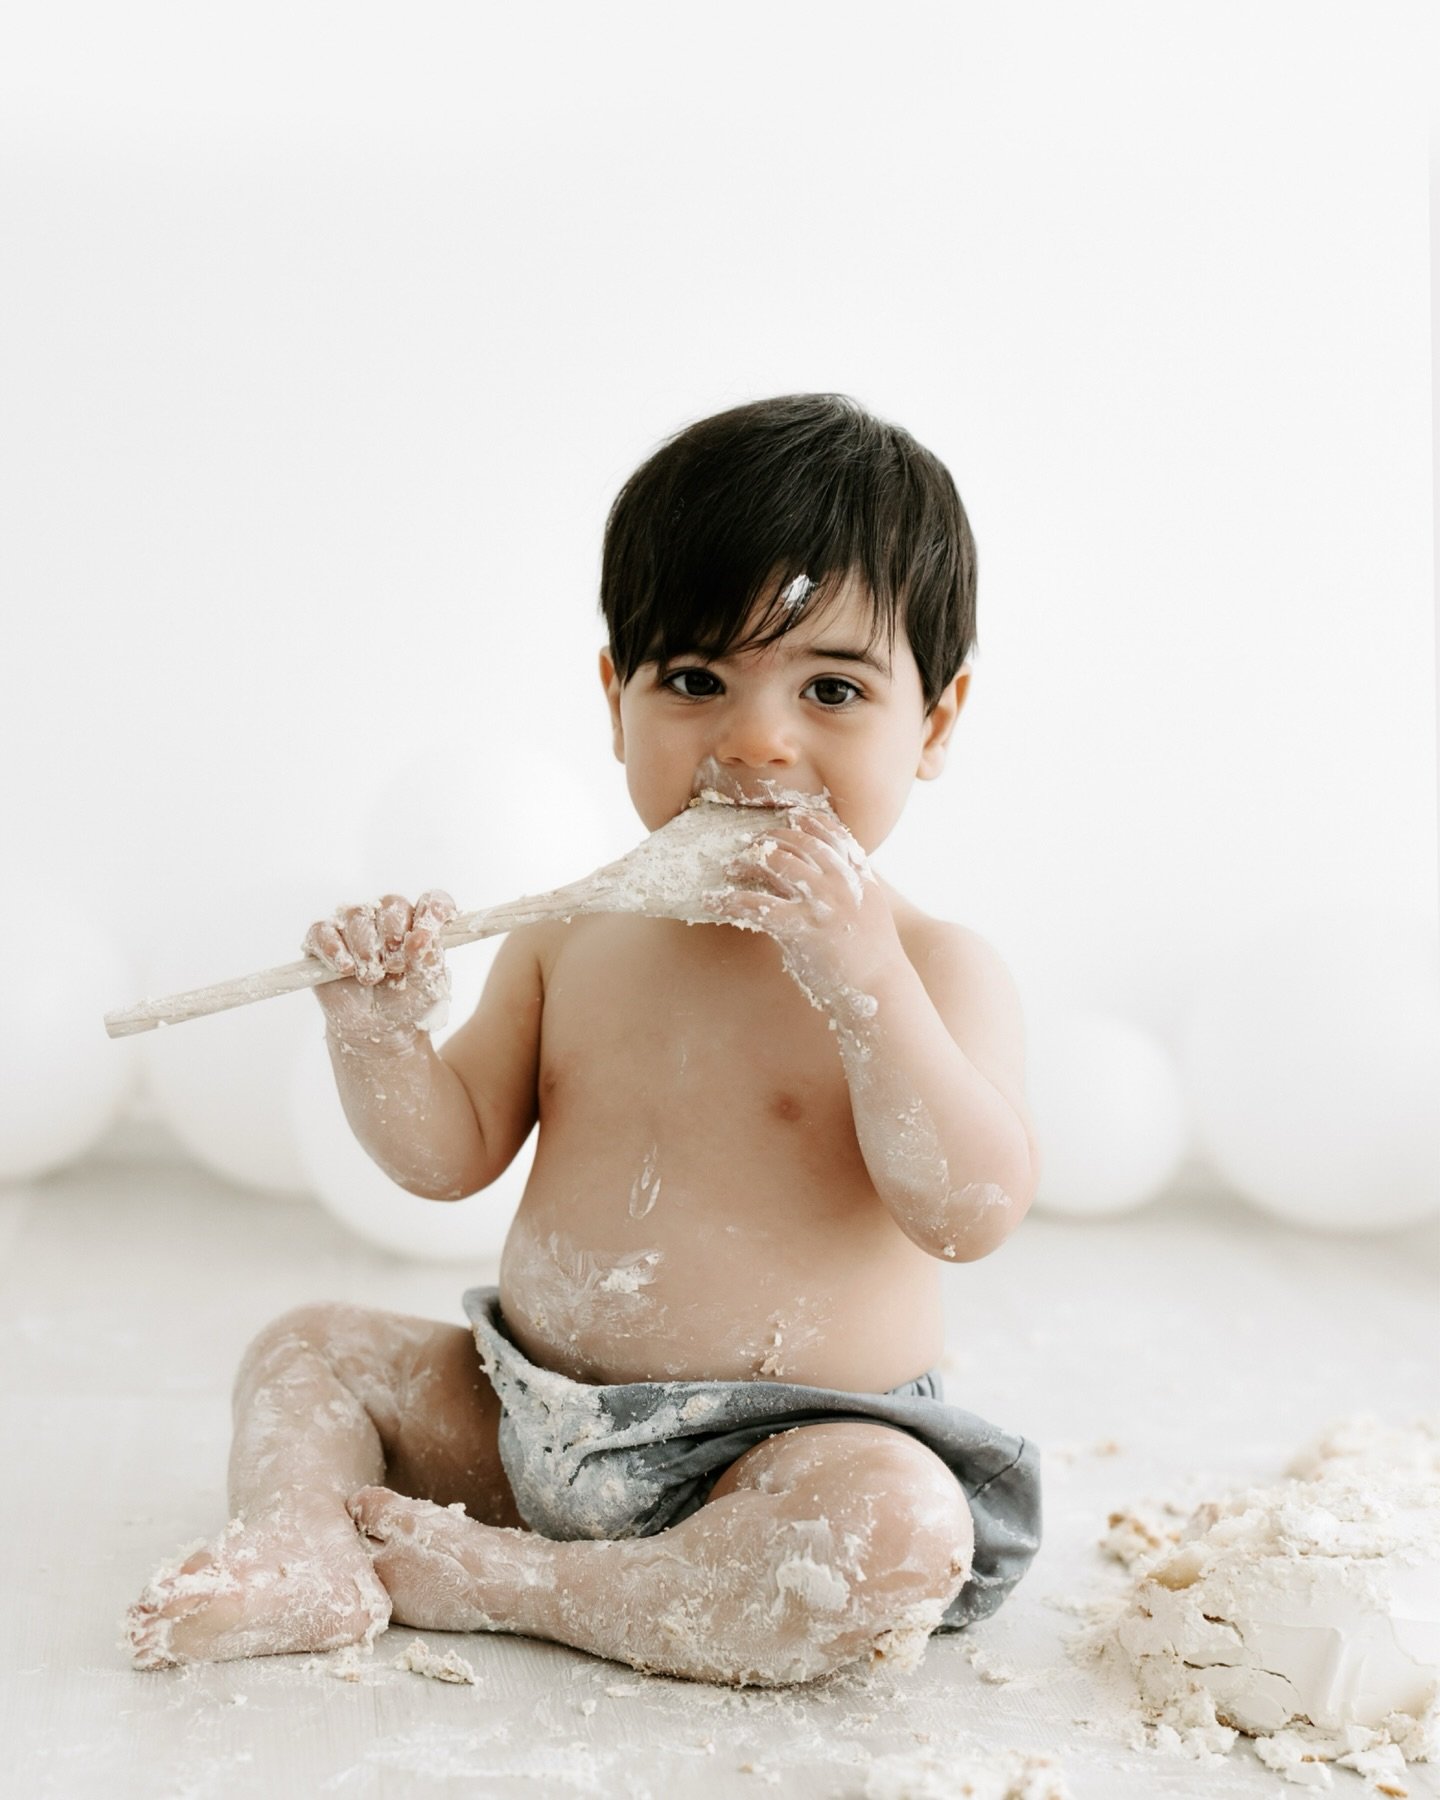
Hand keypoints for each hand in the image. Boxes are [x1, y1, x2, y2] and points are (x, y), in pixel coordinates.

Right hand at [302, 890, 456, 1051]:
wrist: (377, 1028)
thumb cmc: (406, 1002)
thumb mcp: (428, 987)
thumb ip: (429, 959)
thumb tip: (421, 938)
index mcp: (420, 924)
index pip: (433, 901)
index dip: (432, 914)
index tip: (426, 938)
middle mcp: (387, 918)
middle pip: (392, 904)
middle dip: (394, 937)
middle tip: (395, 967)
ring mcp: (354, 926)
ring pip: (357, 916)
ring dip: (365, 950)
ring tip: (371, 977)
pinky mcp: (323, 940)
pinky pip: (322, 930)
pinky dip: (334, 949)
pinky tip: (345, 968)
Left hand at [700, 812, 901, 1005]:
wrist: (880, 989)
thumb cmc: (872, 955)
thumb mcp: (870, 909)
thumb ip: (849, 886)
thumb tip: (823, 874)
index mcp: (859, 875)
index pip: (831, 832)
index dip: (807, 821)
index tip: (790, 817)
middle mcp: (840, 882)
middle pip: (798, 841)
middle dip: (771, 839)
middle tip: (752, 844)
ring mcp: (821, 903)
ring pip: (776, 862)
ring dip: (748, 861)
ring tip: (731, 868)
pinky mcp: (801, 928)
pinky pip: (756, 905)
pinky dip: (729, 900)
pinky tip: (713, 901)